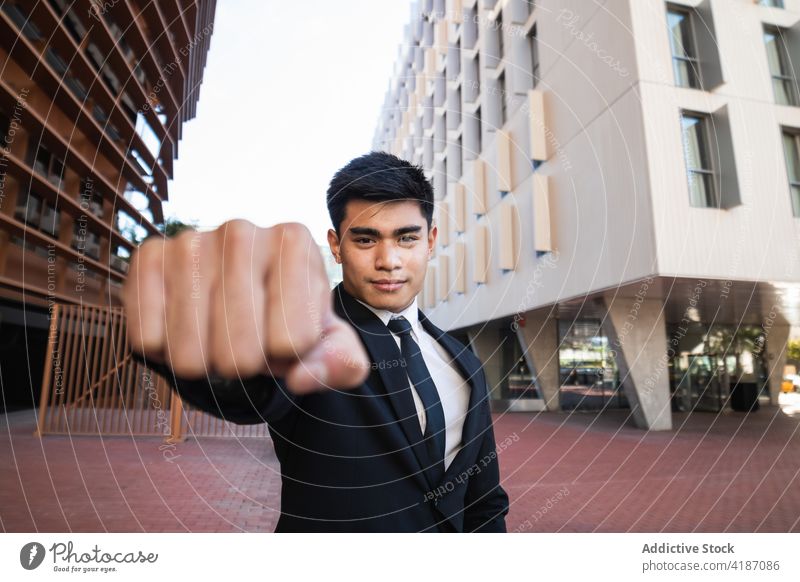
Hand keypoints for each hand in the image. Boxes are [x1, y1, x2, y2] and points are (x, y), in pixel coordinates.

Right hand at [121, 219, 369, 393]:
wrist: (239, 300)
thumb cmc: (293, 322)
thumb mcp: (332, 346)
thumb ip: (341, 365)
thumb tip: (300, 379)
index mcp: (296, 242)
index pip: (293, 342)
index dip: (289, 357)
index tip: (288, 336)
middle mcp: (242, 232)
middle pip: (240, 354)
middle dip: (245, 366)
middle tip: (247, 342)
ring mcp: (190, 241)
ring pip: (191, 356)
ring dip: (205, 366)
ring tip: (216, 338)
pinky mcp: (148, 258)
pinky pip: (148, 340)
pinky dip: (164, 353)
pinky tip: (181, 328)